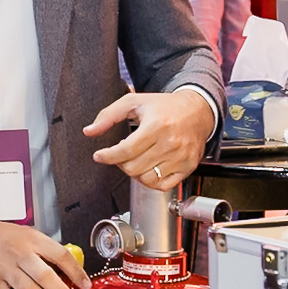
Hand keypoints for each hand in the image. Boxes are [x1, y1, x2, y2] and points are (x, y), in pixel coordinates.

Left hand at [84, 88, 217, 189]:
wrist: (198, 110)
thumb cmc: (165, 106)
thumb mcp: (134, 102)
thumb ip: (109, 115)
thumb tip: (89, 131)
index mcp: (157, 125)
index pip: (125, 150)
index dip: (108, 156)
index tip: (100, 155)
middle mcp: (170, 143)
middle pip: (133, 167)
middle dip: (120, 163)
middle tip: (121, 155)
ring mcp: (181, 157)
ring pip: (147, 179)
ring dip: (135, 173)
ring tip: (135, 161)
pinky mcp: (188, 167)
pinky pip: (163, 186)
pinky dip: (150, 182)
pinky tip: (148, 169)